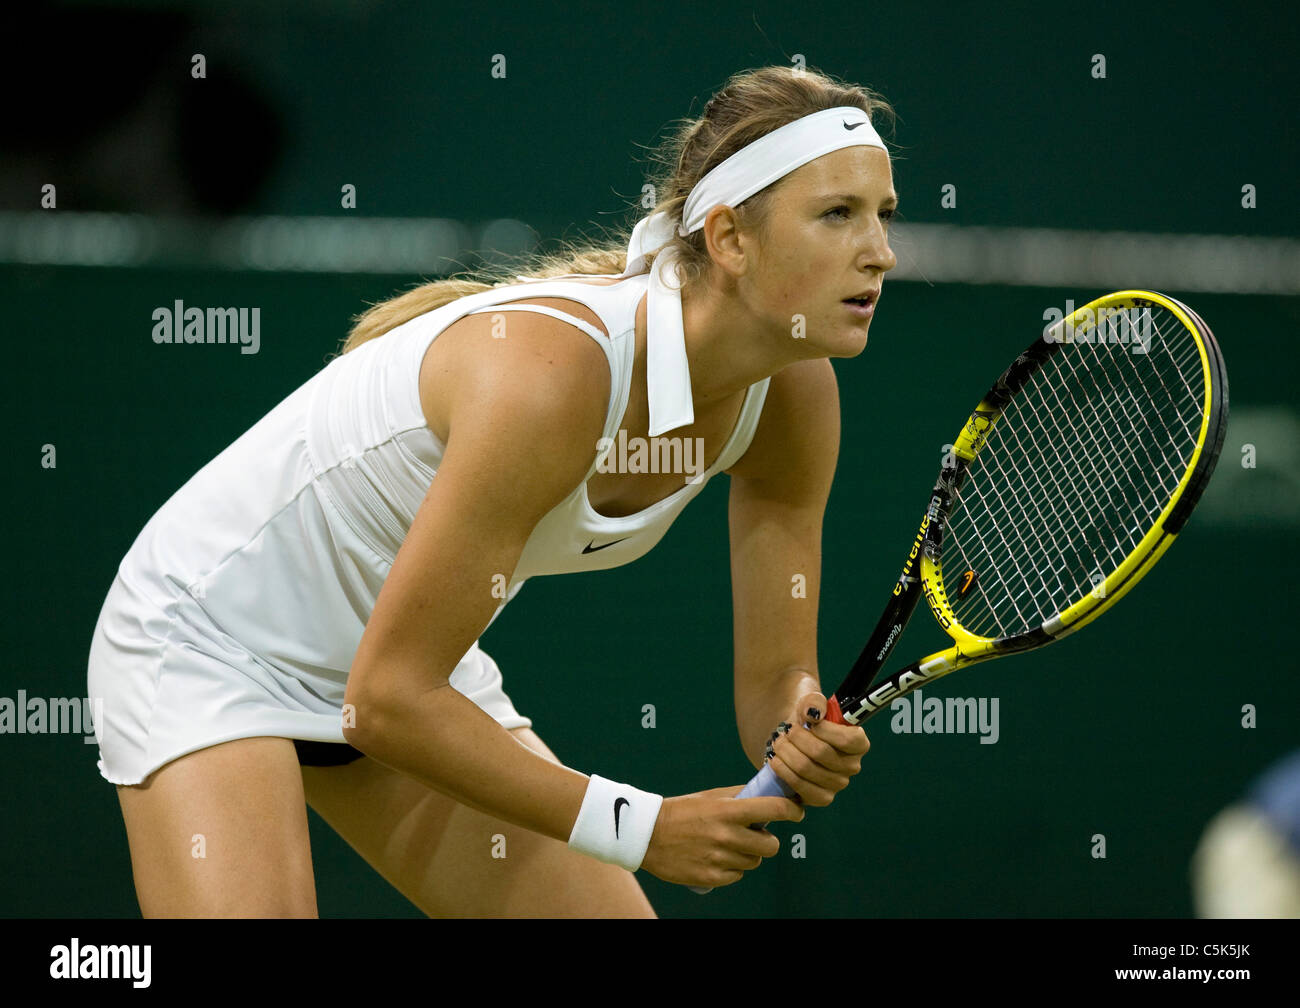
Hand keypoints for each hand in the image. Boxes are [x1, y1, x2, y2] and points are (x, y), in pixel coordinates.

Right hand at [640, 785, 804, 888]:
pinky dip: (732, 868)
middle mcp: (727, 835)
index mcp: (728, 811)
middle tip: (754, 834)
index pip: (775, 810)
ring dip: (748, 854)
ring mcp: (720, 858)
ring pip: (754, 861)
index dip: (792, 811)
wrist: (646, 835)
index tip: (796, 812)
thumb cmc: (681, 811)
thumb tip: (767, 792)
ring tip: (728, 845)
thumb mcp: (710, 796)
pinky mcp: (712, 877)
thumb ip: (740, 795)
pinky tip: (717, 857)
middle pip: (770, 845)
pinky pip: (737, 875)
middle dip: (766, 839)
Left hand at [766, 691, 868, 806]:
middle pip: (821, 753)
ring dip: (786, 752)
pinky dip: (783, 771)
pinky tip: (775, 759)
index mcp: (859, 743)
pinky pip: (799, 786)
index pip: (848, 740)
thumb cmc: (806, 719)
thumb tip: (813, 713)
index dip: (824, 729)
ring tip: (777, 742)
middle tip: (785, 729)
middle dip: (797, 738)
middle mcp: (852, 767)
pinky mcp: (819, 798)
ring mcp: (837, 784)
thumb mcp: (810, 703)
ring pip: (806, 768)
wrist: (791, 737)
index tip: (808, 720)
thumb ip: (814, 702)